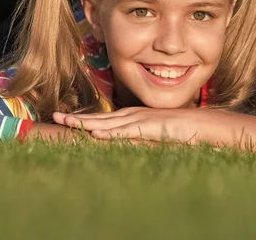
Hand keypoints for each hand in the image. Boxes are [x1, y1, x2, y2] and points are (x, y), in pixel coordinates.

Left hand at [53, 107, 214, 144]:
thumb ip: (139, 135)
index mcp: (132, 117)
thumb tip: (122, 141)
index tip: (67, 119)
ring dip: (86, 123)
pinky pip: (125, 130)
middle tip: (55, 116)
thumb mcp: (153, 132)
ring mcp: (139, 120)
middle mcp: (132, 115)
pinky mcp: (148, 127)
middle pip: (99, 118)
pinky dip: (109, 132)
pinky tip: (95, 133)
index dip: (84, 119)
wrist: (200, 124)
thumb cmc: (178, 129)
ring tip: (66, 123)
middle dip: (77, 118)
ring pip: (107, 122)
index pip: (103, 119)